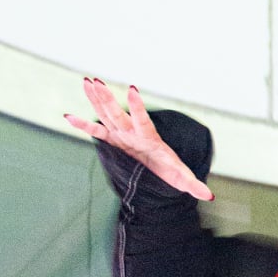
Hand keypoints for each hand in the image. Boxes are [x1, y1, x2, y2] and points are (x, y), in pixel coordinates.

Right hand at [64, 77, 213, 201]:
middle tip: (96, 80)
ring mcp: (123, 136)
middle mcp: (134, 134)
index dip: (137, 106)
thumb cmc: (173, 172)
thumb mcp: (183, 180)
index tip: (132, 88)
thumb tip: (208, 196)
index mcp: (150, 139)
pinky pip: (97, 132)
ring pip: (107, 115)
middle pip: (118, 114)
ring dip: (96, 100)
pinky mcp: (114, 141)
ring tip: (87, 82)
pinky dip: (83, 125)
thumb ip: (194, 185)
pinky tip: (68, 117)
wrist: (164, 171)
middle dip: (107, 99)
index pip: (142, 120)